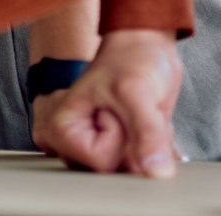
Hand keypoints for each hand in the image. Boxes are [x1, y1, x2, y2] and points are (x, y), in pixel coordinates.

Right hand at [32, 29, 183, 177]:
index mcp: (63, 130)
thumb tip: (157, 173)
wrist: (145, 47)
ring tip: (140, 114)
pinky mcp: (119, 150)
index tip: (113, 106)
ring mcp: (99, 149)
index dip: (119, 135)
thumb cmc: (129, 59)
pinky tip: (149, 122)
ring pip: (134, 170)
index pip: (101, 162)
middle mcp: (76, 145)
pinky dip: (156, 145)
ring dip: (150, 144)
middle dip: (137, 142)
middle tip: (128, 109)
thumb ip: (146, 134)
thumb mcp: (136, 92)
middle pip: (117, 171)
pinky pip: (145, 165)